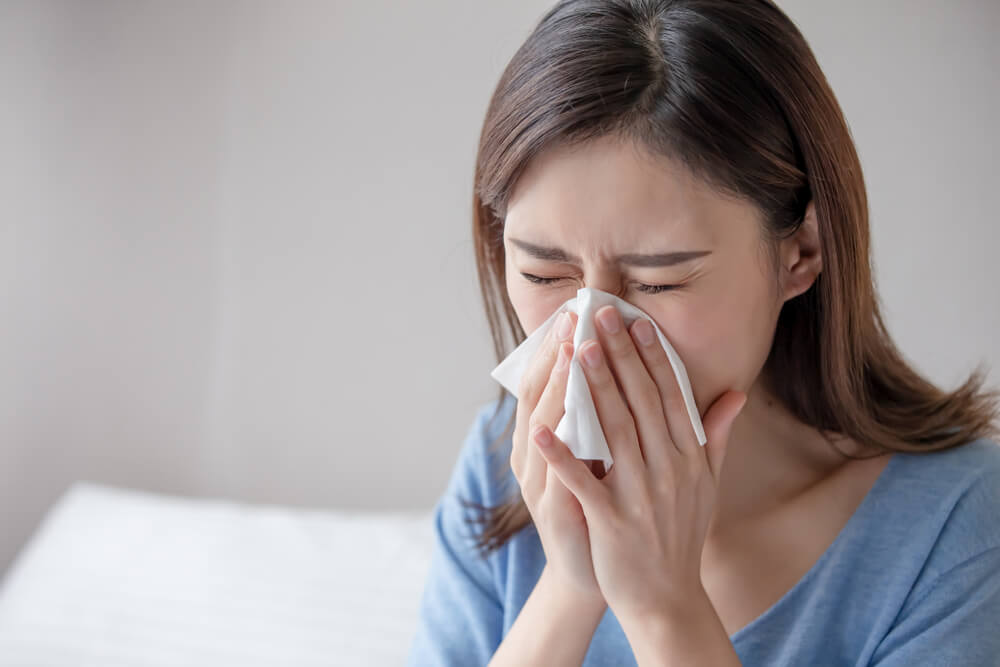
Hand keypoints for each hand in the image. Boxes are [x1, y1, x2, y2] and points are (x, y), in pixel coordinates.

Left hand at [529, 305, 746, 622]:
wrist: (668, 597)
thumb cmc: (683, 533)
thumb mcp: (708, 483)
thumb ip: (718, 435)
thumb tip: (737, 392)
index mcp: (691, 458)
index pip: (671, 397)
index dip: (653, 357)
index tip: (636, 321)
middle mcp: (670, 471)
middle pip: (643, 403)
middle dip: (621, 357)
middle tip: (601, 316)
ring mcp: (641, 497)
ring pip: (617, 433)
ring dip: (596, 389)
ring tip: (580, 351)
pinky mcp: (612, 522)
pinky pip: (584, 483)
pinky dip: (563, 456)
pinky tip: (542, 429)